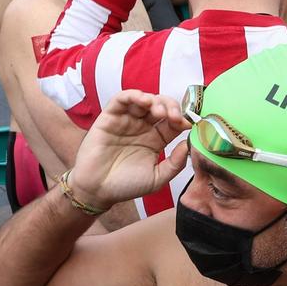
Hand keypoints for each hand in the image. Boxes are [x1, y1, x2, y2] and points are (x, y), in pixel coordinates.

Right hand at [69, 90, 190, 205]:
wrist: (97, 190)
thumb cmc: (125, 186)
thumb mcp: (157, 178)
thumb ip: (175, 164)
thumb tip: (189, 144)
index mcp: (156, 139)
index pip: (173, 122)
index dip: (182, 119)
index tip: (188, 124)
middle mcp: (142, 127)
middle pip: (161, 106)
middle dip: (171, 107)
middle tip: (174, 117)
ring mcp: (126, 120)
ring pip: (144, 100)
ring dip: (155, 100)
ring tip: (159, 111)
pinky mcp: (109, 117)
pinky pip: (121, 99)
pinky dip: (133, 95)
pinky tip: (143, 100)